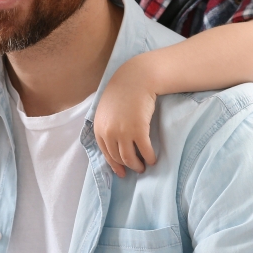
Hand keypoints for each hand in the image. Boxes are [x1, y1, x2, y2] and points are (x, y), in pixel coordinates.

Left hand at [94, 56, 158, 177]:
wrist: (135, 79)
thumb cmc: (123, 92)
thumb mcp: (106, 110)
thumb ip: (107, 125)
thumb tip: (114, 142)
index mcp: (99, 128)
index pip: (106, 154)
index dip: (114, 165)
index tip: (122, 173)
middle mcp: (108, 133)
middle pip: (118, 158)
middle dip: (127, 166)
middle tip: (137, 169)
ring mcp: (123, 132)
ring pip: (130, 158)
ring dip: (138, 165)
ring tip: (144, 166)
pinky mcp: (138, 130)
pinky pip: (144, 151)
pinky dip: (149, 158)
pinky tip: (153, 159)